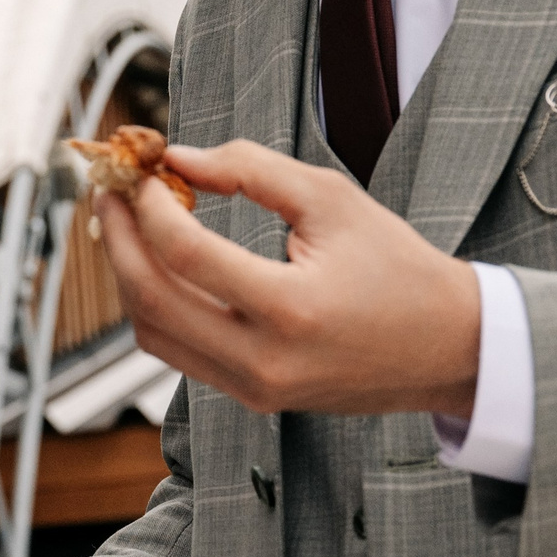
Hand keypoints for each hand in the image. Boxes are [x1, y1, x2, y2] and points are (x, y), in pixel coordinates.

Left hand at [97, 138, 481, 417]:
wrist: (448, 347)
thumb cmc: (398, 267)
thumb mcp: (332, 199)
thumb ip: (250, 170)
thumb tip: (178, 158)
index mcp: (290, 309)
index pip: (185, 254)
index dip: (147, 204)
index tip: (140, 169)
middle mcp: (264, 361)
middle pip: (151, 301)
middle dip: (118, 239)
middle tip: (108, 192)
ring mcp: (255, 389)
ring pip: (154, 334)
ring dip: (129, 274)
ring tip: (127, 221)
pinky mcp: (252, 397)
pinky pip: (179, 352)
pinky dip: (157, 304)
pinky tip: (159, 260)